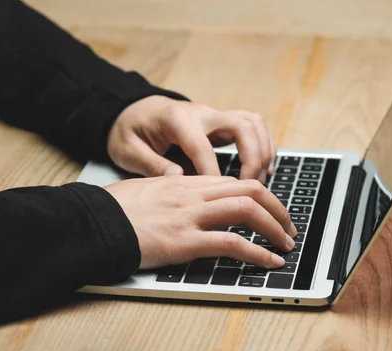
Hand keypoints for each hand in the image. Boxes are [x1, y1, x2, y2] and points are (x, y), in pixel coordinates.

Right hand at [104, 176, 296, 269]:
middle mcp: (193, 194)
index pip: (234, 183)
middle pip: (250, 191)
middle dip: (278, 209)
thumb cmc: (112, 210)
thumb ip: (169, 191)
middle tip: (288, 228)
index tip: (269, 211)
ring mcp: (190, 216)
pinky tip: (269, 262)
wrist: (91, 222)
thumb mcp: (145, 192)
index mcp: (185, 183)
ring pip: (248, 211)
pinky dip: (257, 254)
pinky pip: (232, 243)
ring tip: (286, 246)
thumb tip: (181, 196)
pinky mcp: (185, 241)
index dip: (260, 197)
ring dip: (275, 229)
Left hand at [107, 96, 275, 181]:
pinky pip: (254, 127)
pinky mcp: (222, 122)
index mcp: (176, 119)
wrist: (134, 111)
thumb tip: (177, 177)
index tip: (218, 198)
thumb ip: (150, 164)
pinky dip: (265, 146)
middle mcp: (201, 113)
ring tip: (260, 181)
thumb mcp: (127, 150)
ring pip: (253, 123)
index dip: (212, 173)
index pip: (201, 146)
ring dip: (263, 152)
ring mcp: (215, 115)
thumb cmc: (130, 132)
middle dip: (251, 158)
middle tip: (248, 188)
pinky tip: (264, 170)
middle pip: (242, 126)